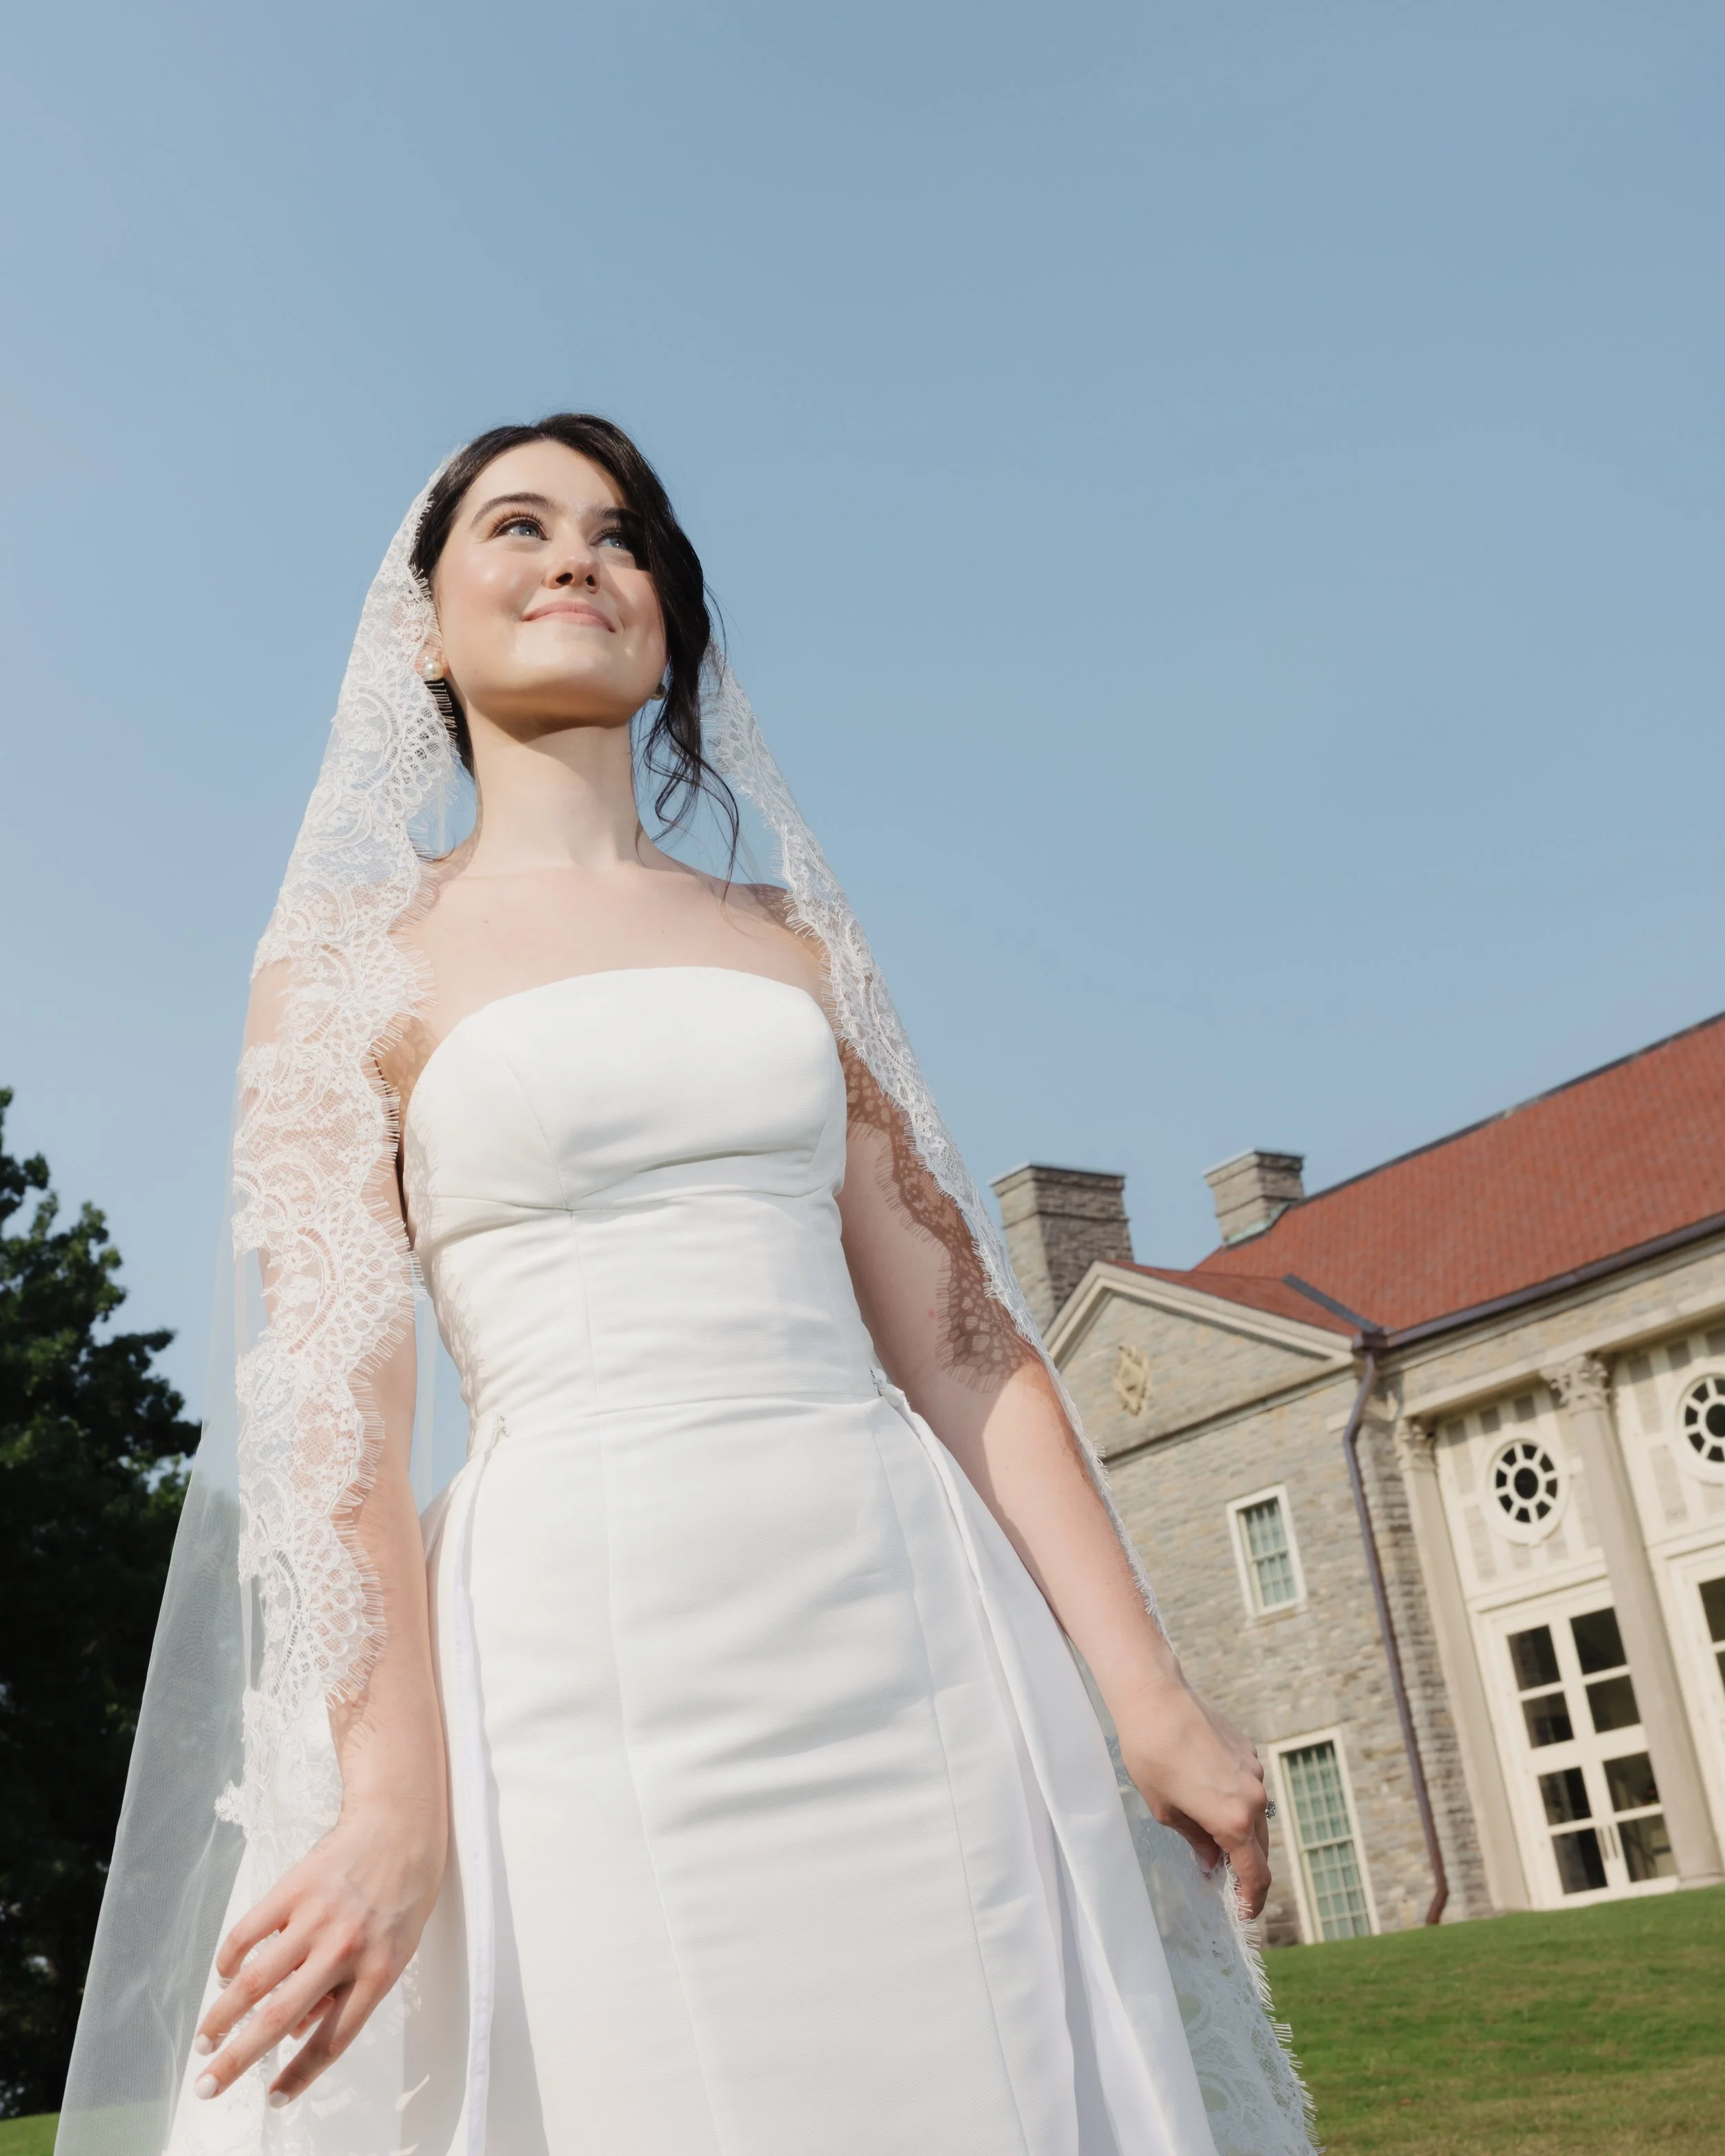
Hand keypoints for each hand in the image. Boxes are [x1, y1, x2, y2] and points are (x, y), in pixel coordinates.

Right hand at [192, 1796, 445, 2105]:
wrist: (401, 1828)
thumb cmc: (400, 1897)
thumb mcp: (393, 1952)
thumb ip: (348, 1992)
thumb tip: (293, 2033)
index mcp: (378, 1973)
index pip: (331, 2041)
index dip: (299, 2076)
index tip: (273, 2100)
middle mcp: (344, 1951)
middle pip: (277, 2021)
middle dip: (236, 2062)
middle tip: (207, 2087)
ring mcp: (316, 1919)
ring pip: (252, 1983)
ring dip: (220, 2018)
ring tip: (204, 2040)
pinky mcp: (294, 1889)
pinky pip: (247, 1933)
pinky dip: (228, 1960)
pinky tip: (223, 1976)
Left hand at [1116, 1680, 1271, 1918]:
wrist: (1155, 1700)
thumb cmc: (1151, 1758)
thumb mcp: (1165, 1811)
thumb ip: (1195, 1840)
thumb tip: (1209, 1861)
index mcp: (1234, 1820)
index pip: (1256, 1873)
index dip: (1252, 1898)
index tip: (1244, 1911)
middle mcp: (1254, 1797)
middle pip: (1260, 1846)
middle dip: (1246, 1866)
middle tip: (1226, 1880)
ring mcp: (1254, 1770)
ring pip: (1256, 1814)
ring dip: (1240, 1830)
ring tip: (1212, 1835)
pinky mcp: (1247, 1749)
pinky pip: (1247, 1784)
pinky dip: (1235, 1797)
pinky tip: (1206, 1789)